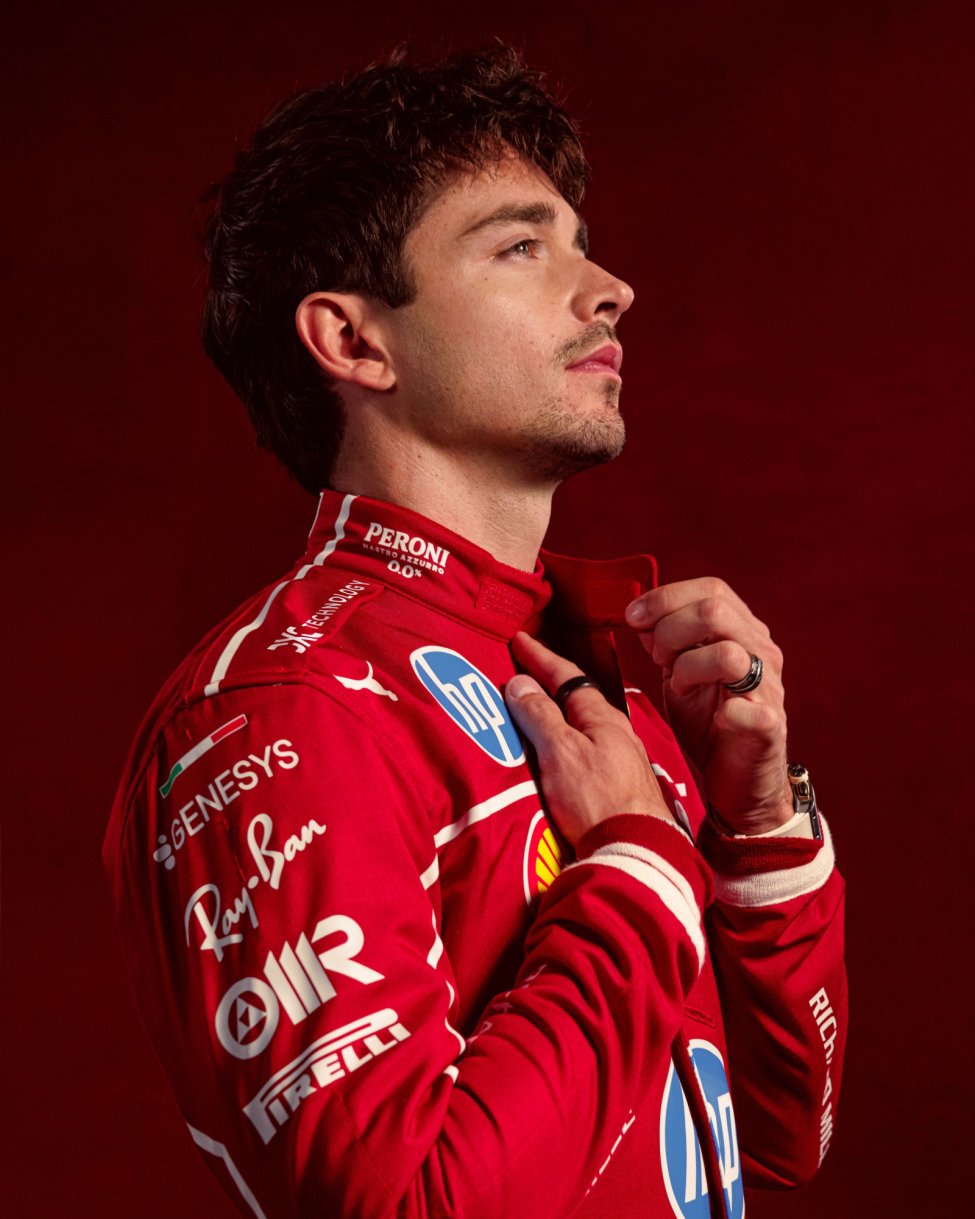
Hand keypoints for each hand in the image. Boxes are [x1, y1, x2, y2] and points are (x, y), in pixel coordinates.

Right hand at [504, 632, 673, 849]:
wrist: (636, 852)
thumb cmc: (599, 801)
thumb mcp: (560, 752)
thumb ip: (539, 716)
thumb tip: (520, 683)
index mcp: (601, 717)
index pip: (566, 675)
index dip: (540, 657)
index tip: (521, 640)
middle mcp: (615, 734)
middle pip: (576, 700)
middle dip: (549, 685)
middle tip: (523, 673)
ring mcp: (619, 761)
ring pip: (582, 727)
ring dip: (557, 716)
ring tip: (533, 713)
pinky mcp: (617, 787)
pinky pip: (585, 752)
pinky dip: (566, 743)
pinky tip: (557, 755)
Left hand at [625, 578, 791, 833]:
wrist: (740, 779)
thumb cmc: (709, 721)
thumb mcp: (680, 673)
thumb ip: (666, 641)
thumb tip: (640, 613)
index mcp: (742, 631)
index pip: (711, 589)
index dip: (666, 597)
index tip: (632, 617)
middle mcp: (761, 652)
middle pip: (715, 611)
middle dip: (670, 630)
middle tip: (657, 658)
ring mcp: (769, 688)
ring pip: (728, 654)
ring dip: (689, 667)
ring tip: (680, 686)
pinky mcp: (769, 727)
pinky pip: (748, 709)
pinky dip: (725, 712)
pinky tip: (715, 719)